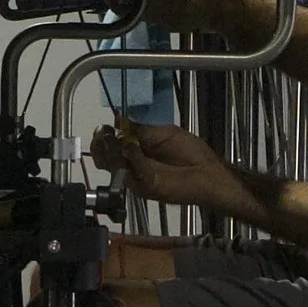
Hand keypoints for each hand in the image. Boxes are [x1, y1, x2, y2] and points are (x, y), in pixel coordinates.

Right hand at [90, 119, 260, 222]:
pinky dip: (132, 158)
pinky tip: (132, 149)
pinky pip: (131, 172)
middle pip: (104, 156)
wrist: (207, 172)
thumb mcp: (163, 133)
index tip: (104, 127)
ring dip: (110, 151)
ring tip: (113, 140)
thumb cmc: (190, 152)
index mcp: (134, 148)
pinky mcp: (143, 187)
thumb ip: (140, 129)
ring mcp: (135, 177)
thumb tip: (118, 119)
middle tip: (104, 134)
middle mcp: (130, 163)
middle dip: (101, 143)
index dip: (103, 134)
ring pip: (111, 166)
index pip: (110, 143)